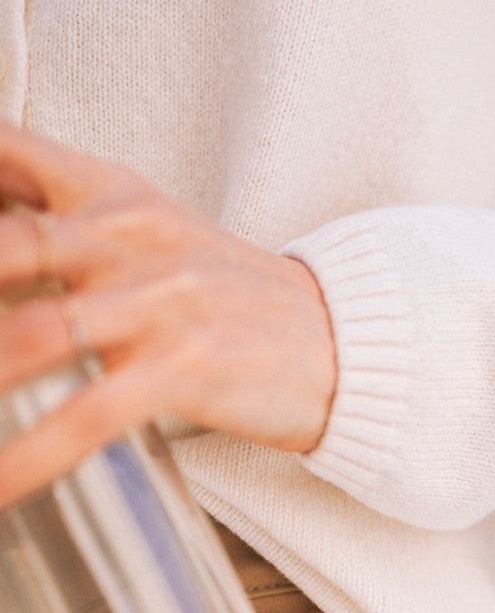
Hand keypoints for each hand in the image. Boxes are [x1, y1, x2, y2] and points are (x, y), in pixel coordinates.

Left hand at [0, 122, 336, 506]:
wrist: (342, 340)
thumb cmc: (236, 296)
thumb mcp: (157, 235)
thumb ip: (72, 224)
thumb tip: (3, 242)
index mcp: (117, 195)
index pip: (8, 154)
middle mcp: (133, 237)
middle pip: (3, 245)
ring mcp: (162, 301)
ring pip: (30, 333)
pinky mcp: (186, 366)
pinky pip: (86, 415)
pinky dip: (27, 457)